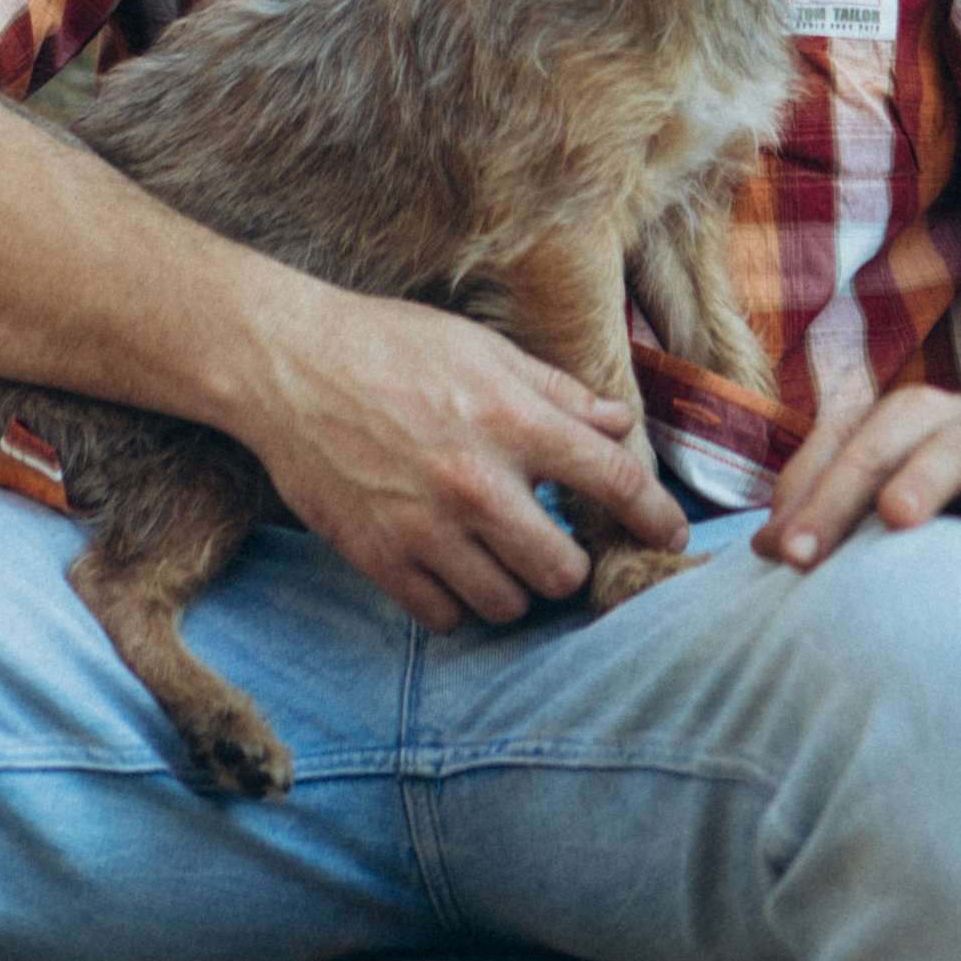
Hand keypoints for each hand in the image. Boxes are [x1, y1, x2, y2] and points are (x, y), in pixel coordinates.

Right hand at [240, 286, 686, 632]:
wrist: (289, 364)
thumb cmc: (389, 344)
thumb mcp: (482, 347)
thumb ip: (556, 392)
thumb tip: (618, 423)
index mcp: (512, 420)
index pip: (614, 481)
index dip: (655, 516)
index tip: (671, 534)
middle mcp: (477, 482)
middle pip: (563, 572)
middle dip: (569, 563)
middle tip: (555, 545)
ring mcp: (427, 528)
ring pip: (508, 605)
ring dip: (515, 588)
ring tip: (501, 556)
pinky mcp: (381, 559)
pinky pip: (446, 616)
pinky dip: (458, 600)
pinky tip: (452, 566)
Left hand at [755, 381, 960, 591]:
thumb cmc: (933, 462)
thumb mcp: (878, 456)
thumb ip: (820, 490)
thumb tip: (765, 548)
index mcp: (912, 417)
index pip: (861, 445)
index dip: (824, 496)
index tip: (787, 555)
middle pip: (943, 445)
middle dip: (919, 479)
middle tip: (894, 517)